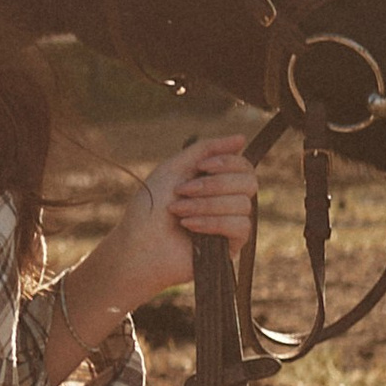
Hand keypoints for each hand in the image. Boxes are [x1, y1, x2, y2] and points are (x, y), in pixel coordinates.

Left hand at [99, 132, 258, 299]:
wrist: (137, 248)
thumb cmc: (150, 209)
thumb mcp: (174, 168)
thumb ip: (205, 149)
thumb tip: (242, 137)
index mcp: (216, 183)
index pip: (243, 166)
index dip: (227, 162)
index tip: (202, 166)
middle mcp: (227, 202)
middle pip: (249, 182)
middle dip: (213, 185)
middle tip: (183, 191)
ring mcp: (230, 225)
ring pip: (243, 204)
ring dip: (205, 205)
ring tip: (178, 212)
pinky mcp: (230, 248)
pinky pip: (241, 226)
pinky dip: (213, 223)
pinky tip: (189, 226)